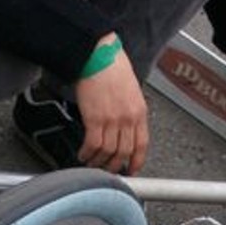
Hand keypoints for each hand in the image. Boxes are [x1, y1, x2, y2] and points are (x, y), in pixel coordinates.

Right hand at [74, 42, 148, 173]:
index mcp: (139, 111)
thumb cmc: (112, 67)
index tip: (132, 169)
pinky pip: (93, 145)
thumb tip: (124, 129)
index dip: (136, 161)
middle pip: (124, 152)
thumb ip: (130, 111)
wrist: (98, 55)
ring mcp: (112, 119)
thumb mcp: (131, 90)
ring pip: (108, 152)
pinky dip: (87, 153)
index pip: (142, 145)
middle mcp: (128, 118)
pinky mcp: (95, 118)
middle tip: (107, 170)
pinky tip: (83, 154)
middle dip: (115, 166)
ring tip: (91, 162)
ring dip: (98, 162)